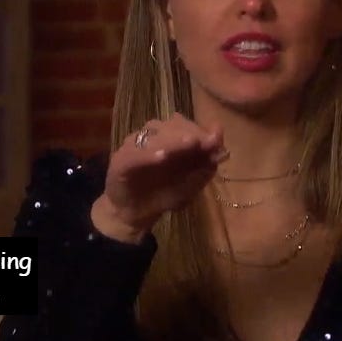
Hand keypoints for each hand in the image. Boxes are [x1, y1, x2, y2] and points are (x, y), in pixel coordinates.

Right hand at [91, 112, 226, 243]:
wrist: (136, 215)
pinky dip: (147, 155)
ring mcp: (133, 147)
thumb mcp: (191, 184)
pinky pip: (133, 155)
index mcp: (168, 138)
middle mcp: (150, 137)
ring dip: (173, 139)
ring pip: (152, 135)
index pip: (184, 125)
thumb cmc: (164, 195)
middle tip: (206, 142)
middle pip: (170, 126)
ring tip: (190, 143)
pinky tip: (162, 156)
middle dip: (191, 133)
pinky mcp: (119, 161)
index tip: (217, 139)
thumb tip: (222, 144)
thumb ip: (206, 165)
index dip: (201, 130)